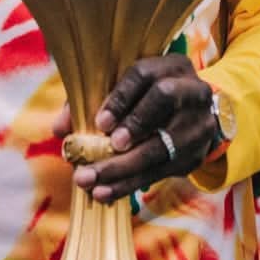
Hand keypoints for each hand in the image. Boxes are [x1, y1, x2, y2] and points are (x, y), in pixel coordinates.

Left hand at [58, 55, 217, 202]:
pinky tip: (107, 193)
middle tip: (102, 152)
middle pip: (163, 101)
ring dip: (125, 168)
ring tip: (93, 184)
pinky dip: (130, 184)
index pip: (145, 74)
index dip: (121, 97)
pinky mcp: (196, 155)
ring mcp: (199, 124)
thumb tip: (60, 129)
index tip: (99, 122)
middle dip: (131, 127)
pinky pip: (162, 172)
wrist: (192, 119)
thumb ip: (90, 104)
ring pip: (163, 146)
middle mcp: (192, 90)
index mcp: (170, 66)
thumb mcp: (123, 93)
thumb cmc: (146, 100)